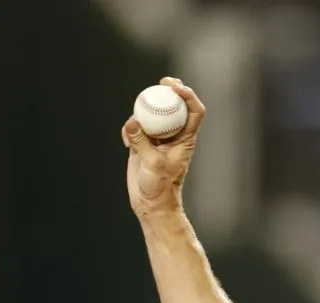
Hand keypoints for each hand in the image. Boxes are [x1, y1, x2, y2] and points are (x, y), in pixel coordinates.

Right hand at [121, 77, 205, 218]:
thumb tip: (132, 121)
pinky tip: (125, 141)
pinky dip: (130, 129)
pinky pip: (136, 128)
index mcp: (186, 139)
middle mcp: (174, 135)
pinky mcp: (143, 144)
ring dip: (144, 111)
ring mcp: (158, 139)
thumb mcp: (152, 164)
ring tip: (136, 116)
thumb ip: (142, 142)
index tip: (176, 88)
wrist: (151, 203)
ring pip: (153, 115)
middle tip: (163, 81)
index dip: (189, 96)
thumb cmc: (160, 187)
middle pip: (175, 107)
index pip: (194, 112)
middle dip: (171, 91)